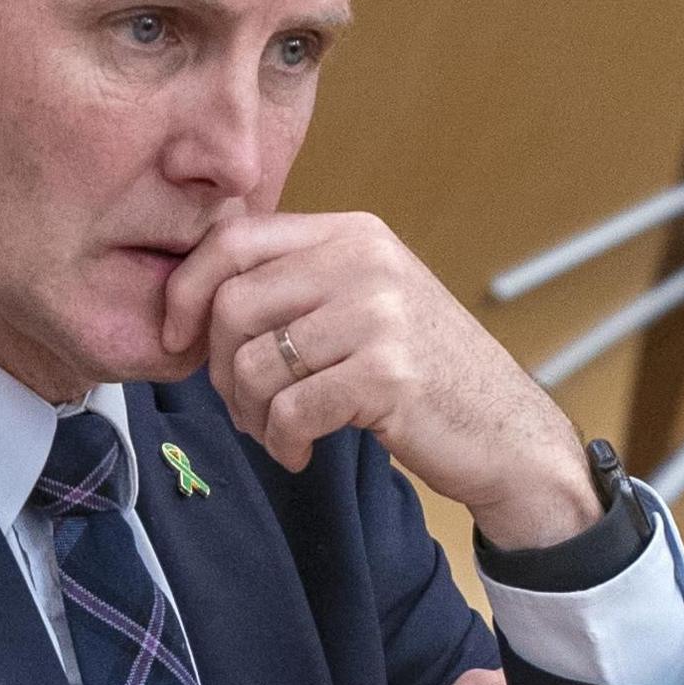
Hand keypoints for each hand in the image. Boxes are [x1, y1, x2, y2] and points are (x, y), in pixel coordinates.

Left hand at [160, 213, 599, 549]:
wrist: (508, 432)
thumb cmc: (422, 373)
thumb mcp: (362, 301)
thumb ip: (294, 282)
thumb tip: (187, 291)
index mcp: (352, 232)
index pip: (234, 239)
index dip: (185, 290)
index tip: (174, 338)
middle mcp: (365, 260)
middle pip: (233, 304)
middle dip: (219, 369)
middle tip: (244, 407)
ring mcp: (380, 314)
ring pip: (256, 363)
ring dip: (251, 415)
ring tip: (278, 432)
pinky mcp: (388, 374)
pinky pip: (291, 410)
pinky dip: (282, 442)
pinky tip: (300, 452)